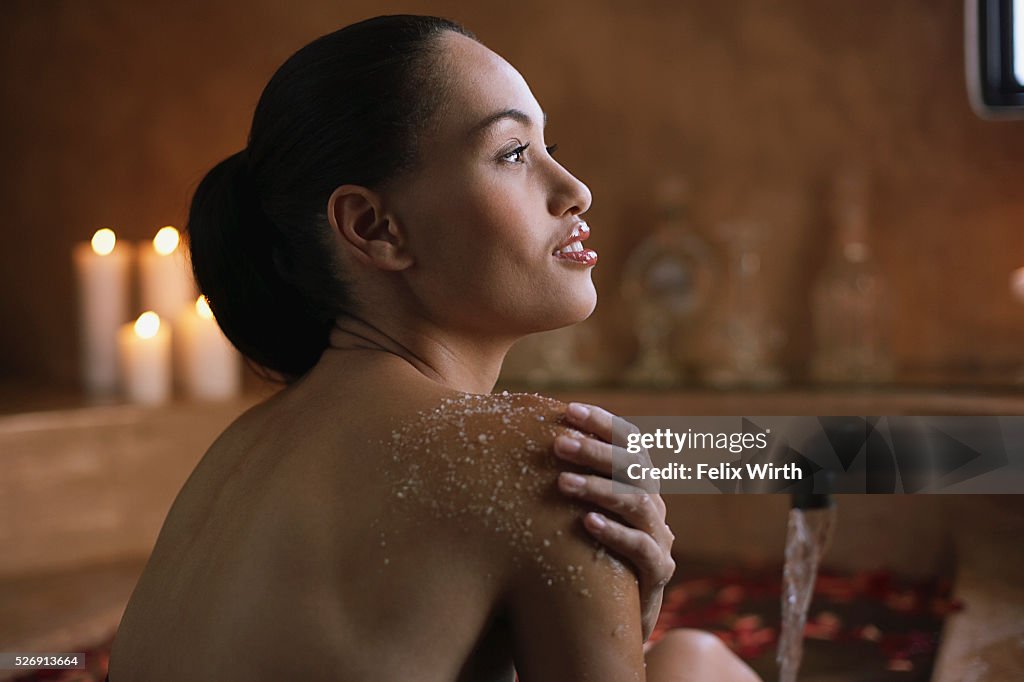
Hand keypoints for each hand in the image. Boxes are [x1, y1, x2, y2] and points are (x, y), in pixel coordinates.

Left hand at [553, 402, 675, 641]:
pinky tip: (587, 523)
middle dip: (595, 451)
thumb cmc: (581, 548)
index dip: (604, 423)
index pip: (629, 441)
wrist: (608, 612)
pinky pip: (642, 549)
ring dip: (599, 488)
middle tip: (559, 443)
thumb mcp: (575, 506)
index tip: (570, 409)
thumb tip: (518, 427)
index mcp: (636, 481)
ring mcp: (659, 537)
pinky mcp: (657, 571)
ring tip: (563, 482)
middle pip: (632, 467)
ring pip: (637, 502)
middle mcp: (652, 503)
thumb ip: (563, 472)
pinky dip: (615, 532)